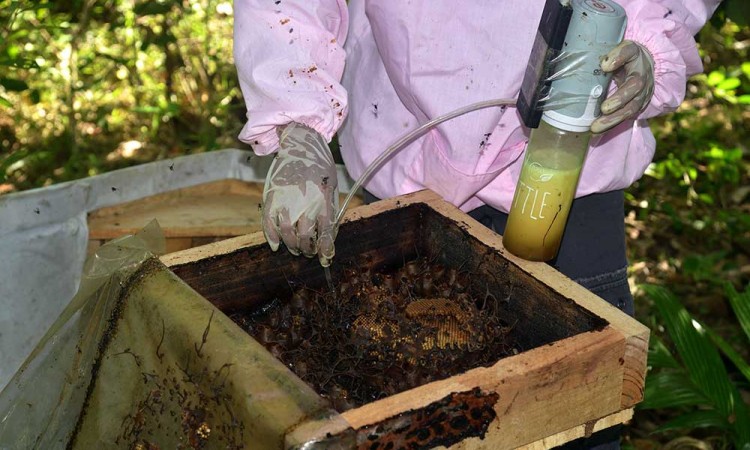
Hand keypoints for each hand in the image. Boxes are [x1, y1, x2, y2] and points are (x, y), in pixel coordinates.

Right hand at [262, 122, 338, 265]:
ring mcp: (286, 202)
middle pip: (305, 239)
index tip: (325, 259)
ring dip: (291, 246)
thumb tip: (328, 239)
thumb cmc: (320, 169)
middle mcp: (305, 205)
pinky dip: (271, 238)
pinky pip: (269, 224)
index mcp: (323, 203)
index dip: (325, 251)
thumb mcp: (332, 191)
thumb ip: (330, 214)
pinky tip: (276, 245)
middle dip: (307, 250)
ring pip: (287, 235)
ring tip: (295, 248)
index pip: (325, 236)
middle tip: (308, 251)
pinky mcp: (271, 198)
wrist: (302, 144)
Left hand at [591, 40, 654, 133]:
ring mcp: (642, 95)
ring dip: (612, 120)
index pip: (629, 54)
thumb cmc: (627, 58)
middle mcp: (642, 79)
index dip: (619, 58)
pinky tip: (596, 132)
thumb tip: (604, 65)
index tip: (605, 66)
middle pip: (634, 91)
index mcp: (636, 60)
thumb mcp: (622, 49)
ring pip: (630, 109)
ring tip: (595, 128)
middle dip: (618, 102)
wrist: (645, 66)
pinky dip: (610, 126)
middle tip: (603, 110)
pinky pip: (624, 118)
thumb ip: (614, 54)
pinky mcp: (636, 107)